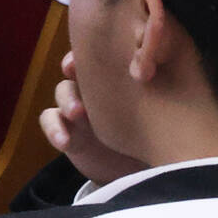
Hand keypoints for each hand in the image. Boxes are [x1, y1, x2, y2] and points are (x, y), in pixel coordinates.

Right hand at [38, 44, 148, 187]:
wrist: (149, 175)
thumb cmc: (160, 135)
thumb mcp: (166, 106)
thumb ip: (159, 75)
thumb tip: (161, 43)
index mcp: (118, 78)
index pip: (102, 54)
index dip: (94, 48)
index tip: (100, 49)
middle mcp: (96, 90)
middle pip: (76, 69)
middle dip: (73, 68)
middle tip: (73, 69)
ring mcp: (79, 111)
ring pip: (62, 93)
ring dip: (66, 99)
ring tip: (77, 112)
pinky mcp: (69, 134)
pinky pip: (51, 122)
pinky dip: (54, 129)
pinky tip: (65, 140)